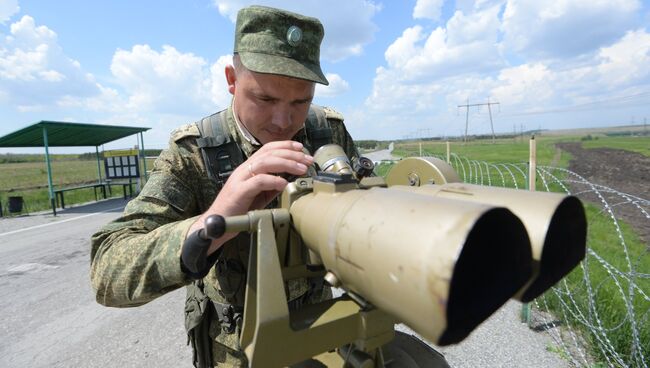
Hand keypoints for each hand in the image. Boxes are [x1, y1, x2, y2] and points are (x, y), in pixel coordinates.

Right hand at [186, 141, 312, 253]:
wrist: (217, 223)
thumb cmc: (239, 209)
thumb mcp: (260, 195)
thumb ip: (272, 186)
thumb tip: (291, 179)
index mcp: (249, 168)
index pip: (268, 149)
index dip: (286, 145)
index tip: (302, 148)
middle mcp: (244, 170)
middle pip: (269, 153)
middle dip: (291, 154)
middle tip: (308, 160)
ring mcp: (240, 179)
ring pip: (264, 162)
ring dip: (286, 164)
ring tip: (301, 169)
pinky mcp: (238, 192)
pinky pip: (257, 181)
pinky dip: (273, 180)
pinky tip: (284, 183)